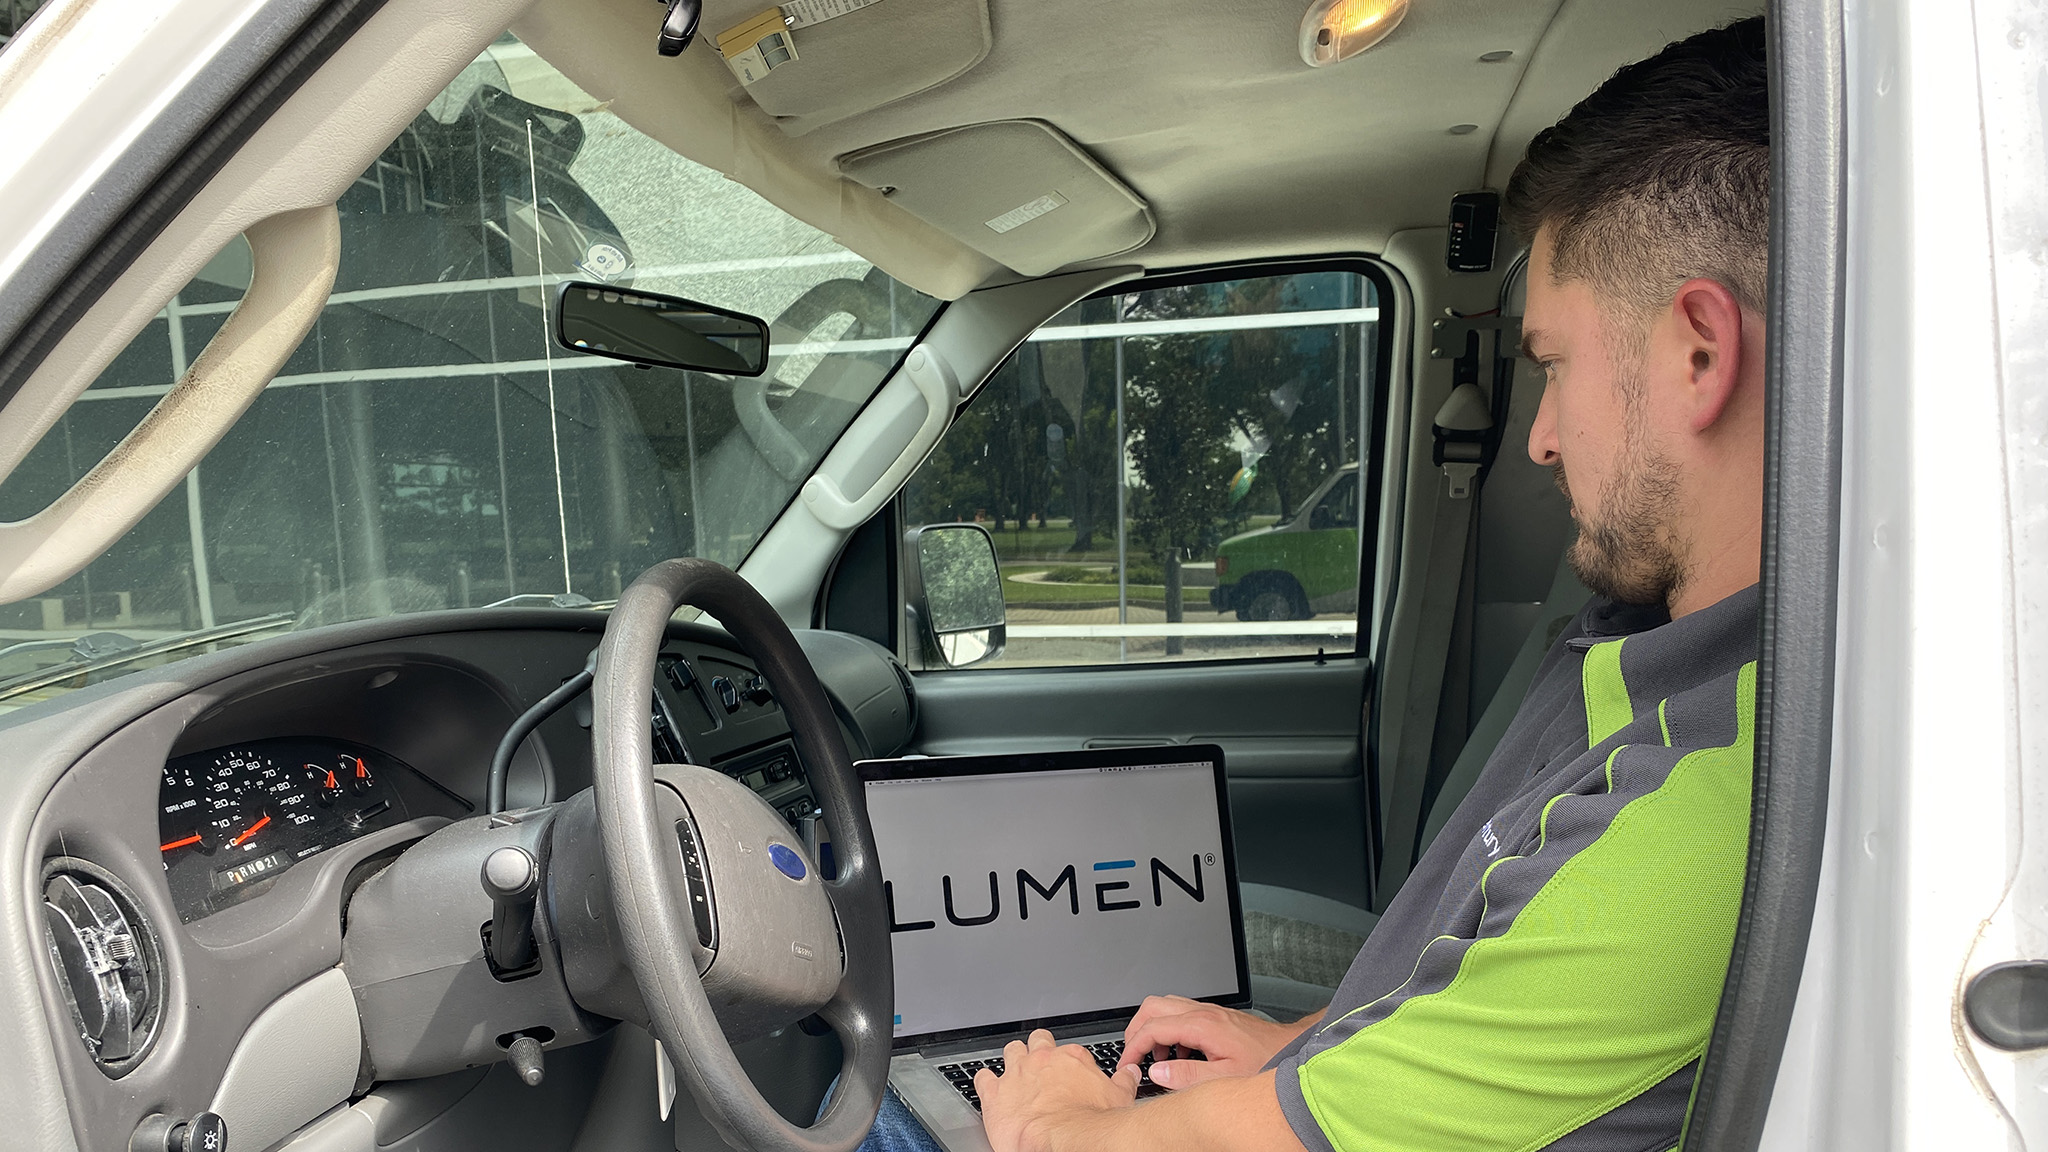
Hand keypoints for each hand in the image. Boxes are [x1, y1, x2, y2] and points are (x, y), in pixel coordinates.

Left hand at [977, 1029, 1139, 1151]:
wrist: (1057, 1142)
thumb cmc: (1087, 1125)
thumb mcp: (1120, 1100)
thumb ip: (1124, 1081)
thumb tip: (1130, 1072)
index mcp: (1072, 1059)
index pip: (1070, 1050)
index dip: (1069, 1063)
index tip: (1070, 1075)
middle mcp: (1042, 1060)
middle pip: (1038, 1041)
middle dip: (1039, 1049)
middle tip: (1042, 1064)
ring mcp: (1016, 1074)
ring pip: (1010, 1051)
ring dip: (1012, 1059)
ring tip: (1016, 1071)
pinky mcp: (994, 1093)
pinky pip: (982, 1077)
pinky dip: (984, 1081)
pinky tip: (988, 1084)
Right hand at [1118, 996, 1310, 1090]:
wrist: (1290, 1048)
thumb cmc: (1265, 1061)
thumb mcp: (1224, 1077)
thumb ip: (1187, 1075)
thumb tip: (1156, 1071)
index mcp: (1201, 1025)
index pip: (1152, 1028)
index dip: (1133, 1047)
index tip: (1127, 1064)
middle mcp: (1203, 1012)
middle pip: (1152, 1006)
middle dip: (1136, 1029)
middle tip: (1134, 1054)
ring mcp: (1209, 1011)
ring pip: (1165, 1006)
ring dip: (1154, 1028)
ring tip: (1159, 1056)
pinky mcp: (1215, 1016)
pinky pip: (1181, 1013)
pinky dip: (1170, 1030)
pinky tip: (1182, 1052)